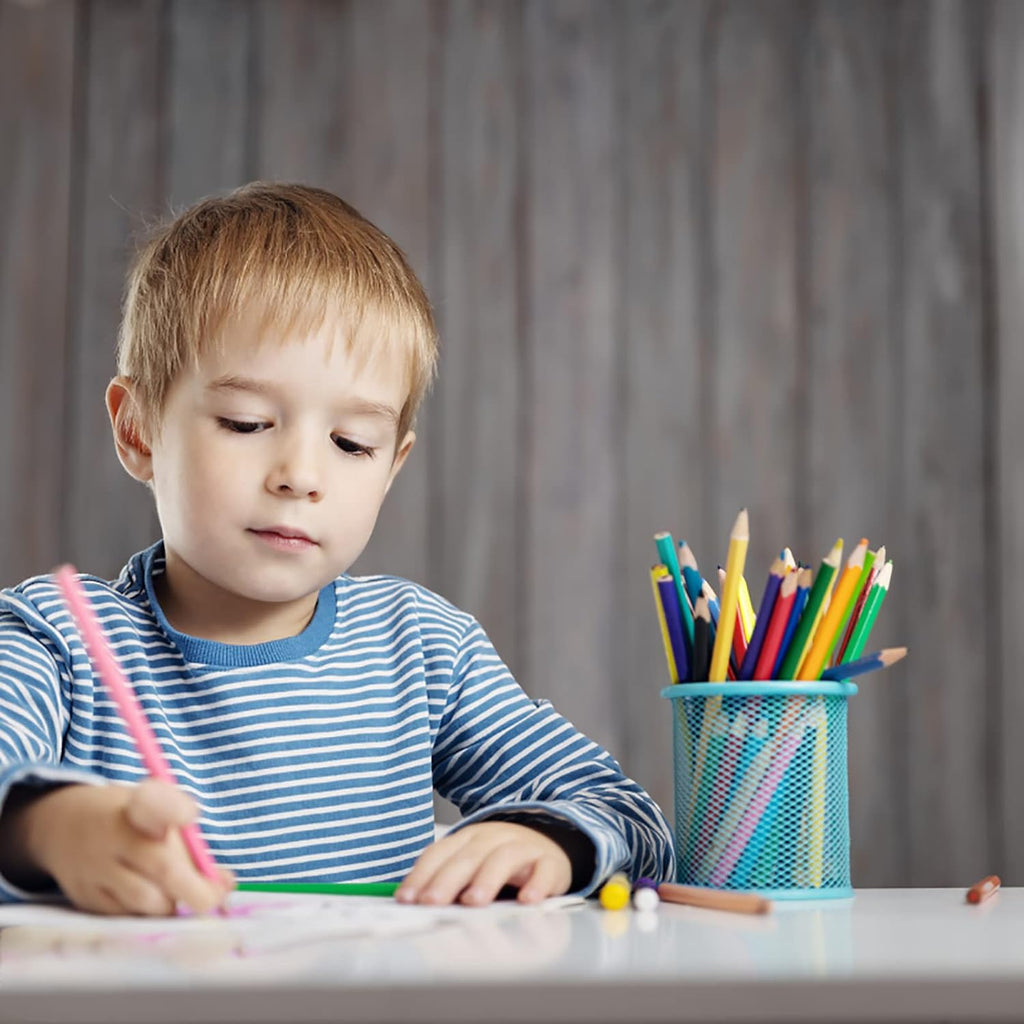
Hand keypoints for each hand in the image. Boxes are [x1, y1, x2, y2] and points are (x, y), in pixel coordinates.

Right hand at [7, 781, 232, 915]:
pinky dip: (146, 915)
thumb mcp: (157, 810)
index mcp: (138, 806)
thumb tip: (225, 883)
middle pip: (161, 865)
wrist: (64, 825)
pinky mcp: (84, 897)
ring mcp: (95, 869)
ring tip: (175, 894)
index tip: (190, 816)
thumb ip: (191, 841)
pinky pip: (126, 917)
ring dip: (171, 904)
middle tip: (214, 898)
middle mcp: (113, 836)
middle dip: (196, 889)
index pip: (155, 802)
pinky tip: (148, 901)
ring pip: (146, 901)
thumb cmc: (130, 821)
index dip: (174, 808)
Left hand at [395, 821, 571, 905]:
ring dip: (487, 879)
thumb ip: (446, 882)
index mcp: (468, 838)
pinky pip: (544, 870)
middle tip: (431, 902)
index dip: (422, 874)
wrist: (548, 846)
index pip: (440, 853)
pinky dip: (537, 884)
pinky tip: (527, 901)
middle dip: (447, 879)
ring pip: (504, 857)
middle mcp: (494, 838)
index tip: (406, 899)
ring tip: (473, 902)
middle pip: (468, 855)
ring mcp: (524, 847)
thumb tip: (413, 906)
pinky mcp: (550, 862)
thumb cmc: (500, 863)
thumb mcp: (471, 865)